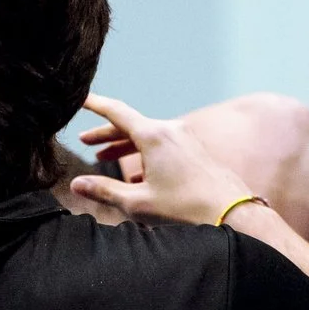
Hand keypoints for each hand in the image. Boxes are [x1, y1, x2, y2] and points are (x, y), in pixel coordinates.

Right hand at [69, 96, 257, 226]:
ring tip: (105, 156)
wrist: (231, 212)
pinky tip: (137, 174)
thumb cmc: (185, 208)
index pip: (116, 112)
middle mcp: (170, 130)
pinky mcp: (194, 151)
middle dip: (106, 133)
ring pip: (146, 135)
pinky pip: (163, 145)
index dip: (95, 104)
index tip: (80, 97)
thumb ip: (104, 190)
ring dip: (124, 144)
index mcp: (153, 136)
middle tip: (85, 141)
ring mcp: (185, 139)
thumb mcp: (137, 203)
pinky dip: (144, 154)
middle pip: (130, 124)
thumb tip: (77, 184)